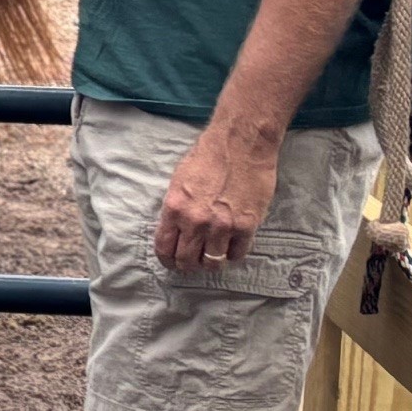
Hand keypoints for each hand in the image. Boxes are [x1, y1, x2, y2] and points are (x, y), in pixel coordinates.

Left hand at [153, 124, 280, 271]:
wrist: (240, 144)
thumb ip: (176, 208)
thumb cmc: (207, 157)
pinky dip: (233, 255)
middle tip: (191, 264)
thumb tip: (175, 229)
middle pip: (186, 260)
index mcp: (174, 209)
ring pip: (212, 262)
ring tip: (211, 258)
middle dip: (187, 266)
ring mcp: (222, 226)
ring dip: (210, 263)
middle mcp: (196, 222)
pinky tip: (231, 248)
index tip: (171, 263)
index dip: (167, 260)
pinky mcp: (246, 226)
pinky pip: (237, 254)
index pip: (164, 248)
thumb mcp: (178, 182)